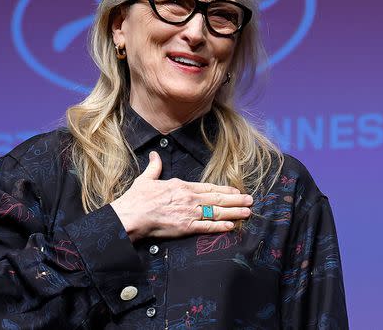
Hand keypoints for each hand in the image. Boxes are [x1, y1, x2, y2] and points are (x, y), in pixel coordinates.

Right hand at [110, 151, 252, 241]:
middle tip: (250, 200)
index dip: (224, 189)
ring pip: (216, 212)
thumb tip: (154, 155)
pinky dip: (220, 226)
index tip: (235, 190)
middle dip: (235, 200)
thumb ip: (154, 167)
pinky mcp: (186, 227)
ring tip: (247, 212)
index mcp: (182, 186)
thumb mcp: (146, 179)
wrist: (131, 216)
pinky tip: (232, 226)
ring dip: (234, 212)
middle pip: (217, 199)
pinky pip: (207, 227)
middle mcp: (189, 198)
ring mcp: (189, 213)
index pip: (208, 187)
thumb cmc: (137, 199)